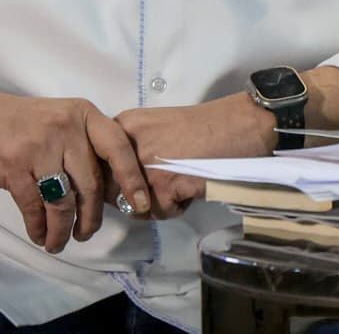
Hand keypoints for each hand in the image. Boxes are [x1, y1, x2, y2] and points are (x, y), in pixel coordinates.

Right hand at [0, 92, 151, 252]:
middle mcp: (65, 128)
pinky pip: (35, 208)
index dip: (132, 179)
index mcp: (83, 115)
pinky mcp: (14, 167)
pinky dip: (39, 227)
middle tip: (86, 234)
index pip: (118, 147)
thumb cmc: (25, 123)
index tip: (141, 206)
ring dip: (62, 230)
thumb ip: (86, 147)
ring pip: (63, 202)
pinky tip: (39, 234)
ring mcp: (39, 147)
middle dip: (91, 218)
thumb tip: (115, 192)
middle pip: (91, 184)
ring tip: (59, 242)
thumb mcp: (62, 120)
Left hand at [113, 95, 273, 217]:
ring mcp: (145, 166)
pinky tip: (192, 188)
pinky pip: (160, 213)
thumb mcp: (155, 128)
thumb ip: (132, 149)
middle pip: (110, 190)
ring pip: (134, 206)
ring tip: (180, 185)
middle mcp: (127, 145)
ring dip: (157, 204)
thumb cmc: (205, 127)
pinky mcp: (165, 186)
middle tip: (160, 187)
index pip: (97, 165)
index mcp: (124, 127)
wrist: (241, 125)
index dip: (113, 181)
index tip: (132, 182)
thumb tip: (117, 182)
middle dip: (132, 197)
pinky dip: (178, 207)